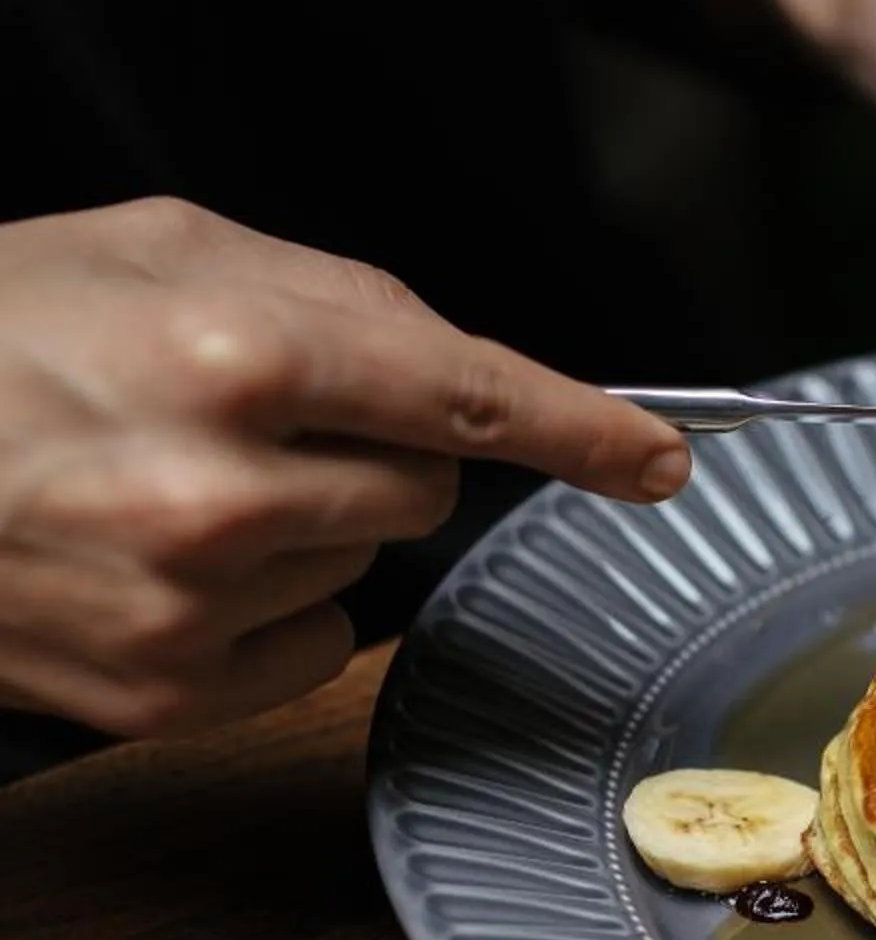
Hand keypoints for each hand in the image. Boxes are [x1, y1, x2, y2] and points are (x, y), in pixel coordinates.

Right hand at [0, 201, 687, 736]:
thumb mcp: (150, 246)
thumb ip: (327, 295)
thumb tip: (457, 370)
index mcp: (234, 351)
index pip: (465, 397)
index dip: (581, 429)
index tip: (660, 459)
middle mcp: (224, 489)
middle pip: (421, 489)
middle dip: (374, 448)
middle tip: (252, 415)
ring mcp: (186, 607)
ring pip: (363, 570)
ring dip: (306, 524)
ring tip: (165, 480)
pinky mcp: (155, 693)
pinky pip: (305, 650)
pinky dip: (264, 607)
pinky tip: (159, 559)